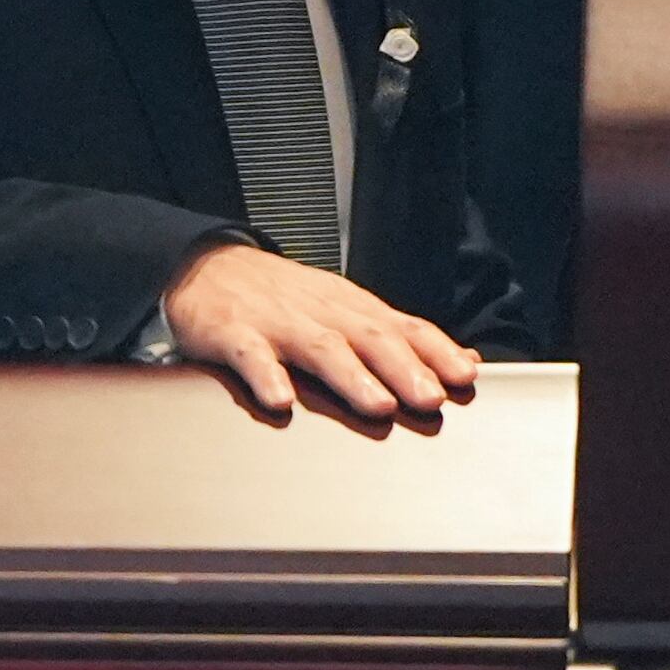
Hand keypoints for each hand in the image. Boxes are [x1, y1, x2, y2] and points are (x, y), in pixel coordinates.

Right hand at [161, 244, 479, 424]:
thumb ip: (400, 337)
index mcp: (351, 309)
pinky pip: (251, 355)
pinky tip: (281, 401)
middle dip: (404, 368)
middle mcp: (322, 313)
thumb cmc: (282, 298)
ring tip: (377, 404)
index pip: (403, 327)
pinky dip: (266, 376)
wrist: (205, 265)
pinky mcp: (233, 333)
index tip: (464, 375)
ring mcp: (278, 323)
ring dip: (352, 376)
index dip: (436, 351)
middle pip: (369, 338)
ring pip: (320, 348)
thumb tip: (464, 359)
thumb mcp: (345, 310)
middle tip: (431, 398)